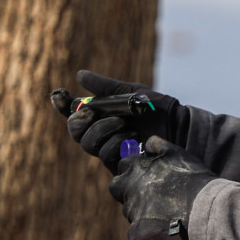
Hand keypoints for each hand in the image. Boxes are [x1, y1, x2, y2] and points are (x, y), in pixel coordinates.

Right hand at [66, 71, 187, 172]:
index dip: (62, 105)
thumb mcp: (132, 93)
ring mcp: (111, 149)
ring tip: (124, 123)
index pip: (75, 112)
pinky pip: (105, 155)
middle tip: (95, 112)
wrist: (180, 127)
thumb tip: (80, 75)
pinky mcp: (121, 164)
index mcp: (102, 114)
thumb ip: (106, 87)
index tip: (60, 94)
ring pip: (88, 143)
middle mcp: (103, 133)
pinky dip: (116, 143)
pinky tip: (132, 138)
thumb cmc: (158, 109)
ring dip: (103, 130)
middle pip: (76, 130)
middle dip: (82, 119)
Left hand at [108, 136, 217, 239]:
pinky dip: (144, 232)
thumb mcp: (178, 153)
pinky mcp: (138, 230)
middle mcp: (130, 187)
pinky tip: (160, 230)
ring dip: (139, 211)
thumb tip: (147, 143)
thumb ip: (158, 146)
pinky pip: (133, 233)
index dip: (133, 170)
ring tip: (160, 214)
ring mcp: (132, 210)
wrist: (205, 208)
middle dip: (126, 190)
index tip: (146, 176)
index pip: (123, 165)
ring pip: (128, 210)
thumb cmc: (194, 179)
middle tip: (145, 195)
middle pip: (116, 187)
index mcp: (138, 168)